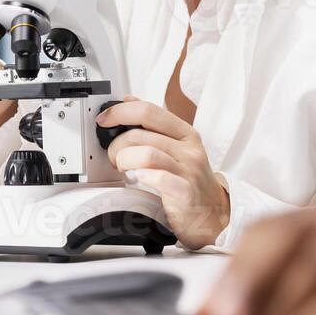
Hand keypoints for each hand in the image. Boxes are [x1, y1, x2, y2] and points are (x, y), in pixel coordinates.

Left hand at [96, 96, 229, 248]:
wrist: (212, 214)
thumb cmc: (189, 179)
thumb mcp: (176, 147)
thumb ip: (153, 125)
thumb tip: (128, 101)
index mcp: (185, 133)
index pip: (149, 111)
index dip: (120, 112)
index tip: (103, 120)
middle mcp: (189, 149)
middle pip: (141, 134)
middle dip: (117, 144)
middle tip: (113, 156)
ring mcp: (189, 171)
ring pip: (147, 154)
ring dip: (124, 160)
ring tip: (122, 169)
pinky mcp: (186, 193)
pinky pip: (161, 179)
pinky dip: (143, 176)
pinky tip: (137, 178)